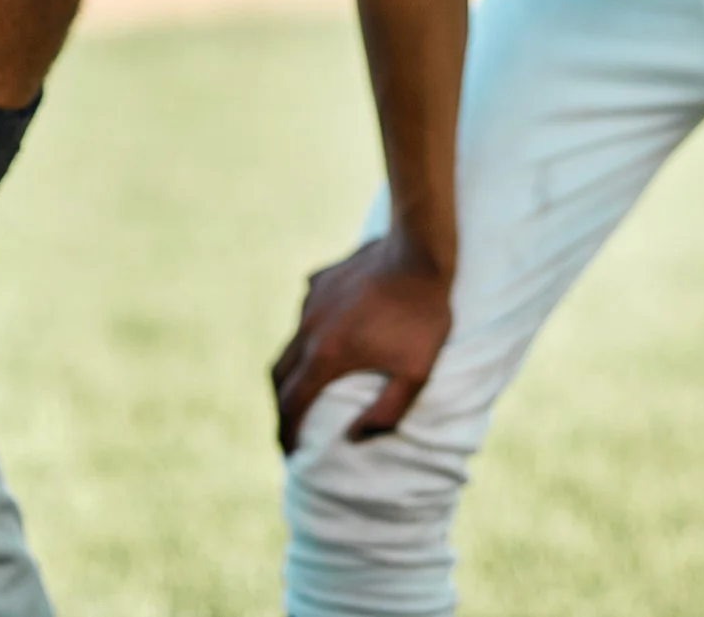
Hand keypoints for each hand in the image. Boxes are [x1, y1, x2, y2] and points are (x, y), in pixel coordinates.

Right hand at [271, 229, 453, 454]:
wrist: (419, 250)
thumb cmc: (423, 315)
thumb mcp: (417, 374)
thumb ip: (387, 412)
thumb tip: (356, 437)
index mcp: (327, 356)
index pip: (292, 404)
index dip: (287, 432)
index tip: (288, 452)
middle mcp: (308, 328)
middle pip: (279, 375)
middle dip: (280, 405)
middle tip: (290, 425)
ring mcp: (310, 301)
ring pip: (291, 342)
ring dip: (295, 368)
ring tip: (309, 383)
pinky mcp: (319, 280)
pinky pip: (306, 314)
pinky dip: (310, 334)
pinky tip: (330, 336)